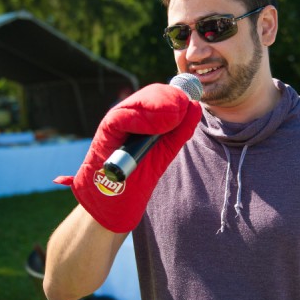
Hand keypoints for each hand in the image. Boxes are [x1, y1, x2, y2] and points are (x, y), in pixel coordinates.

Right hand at [55, 83, 201, 232]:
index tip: (191, 103)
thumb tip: (195, 106)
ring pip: (137, 103)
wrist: (114, 204)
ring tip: (176, 115)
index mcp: (141, 118)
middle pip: (149, 95)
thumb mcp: (164, 152)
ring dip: (160, 107)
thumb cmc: (137, 178)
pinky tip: (159, 125)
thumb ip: (179, 132)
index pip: (159, 96)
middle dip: (170, 99)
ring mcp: (115, 123)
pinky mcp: (105, 133)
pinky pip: (122, 118)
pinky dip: (142, 119)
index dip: (176, 97)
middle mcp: (127, 117)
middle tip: (185, 106)